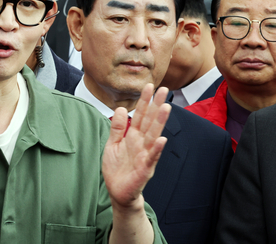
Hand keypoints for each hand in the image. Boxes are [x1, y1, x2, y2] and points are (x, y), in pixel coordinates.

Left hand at [102, 83, 169, 209]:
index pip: (140, 115)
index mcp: (133, 136)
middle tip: (165, 89)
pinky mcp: (145, 169)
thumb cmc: (117, 168)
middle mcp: (141, 143)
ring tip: (166, 107)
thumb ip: (117, 128)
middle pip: (150, 121)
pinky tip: (163, 139)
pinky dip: (157, 149)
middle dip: (156, 105)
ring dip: (160, 122)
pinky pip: (152, 158)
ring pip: (154, 136)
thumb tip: (121, 108)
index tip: (149, 86)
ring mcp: (145, 156)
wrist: (117, 192)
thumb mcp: (112, 144)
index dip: (144, 101)